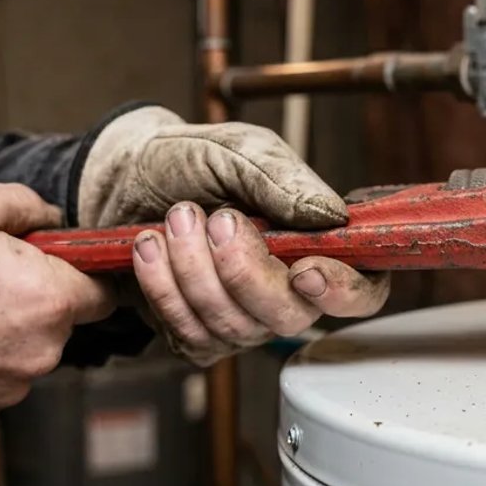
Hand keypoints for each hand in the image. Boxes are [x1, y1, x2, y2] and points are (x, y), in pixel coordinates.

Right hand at [0, 183, 114, 421]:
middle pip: (61, 320)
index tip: (58, 259)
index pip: (104, 292)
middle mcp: (41, 352)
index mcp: (50, 299)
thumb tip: (54, 218)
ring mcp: (8, 387)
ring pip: (25, 350)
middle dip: (34, 296)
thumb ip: (23, 205)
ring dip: (2, 329)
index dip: (85, 272)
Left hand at [79, 107, 388, 363]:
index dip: (343, 292)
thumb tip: (329, 215)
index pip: (361, 291)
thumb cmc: (191, 161)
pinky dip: (164, 288)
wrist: (124, 176)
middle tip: (217, 220)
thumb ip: (283, 179)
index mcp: (317, 243)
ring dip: (194, 269)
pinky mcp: (198, 334)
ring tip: (177, 217)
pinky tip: (151, 248)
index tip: (305, 270)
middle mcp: (288, 291)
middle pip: (291, 317)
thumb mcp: (238, 151)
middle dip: (245, 272)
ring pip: (235, 326)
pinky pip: (191, 335)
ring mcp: (244, 319)